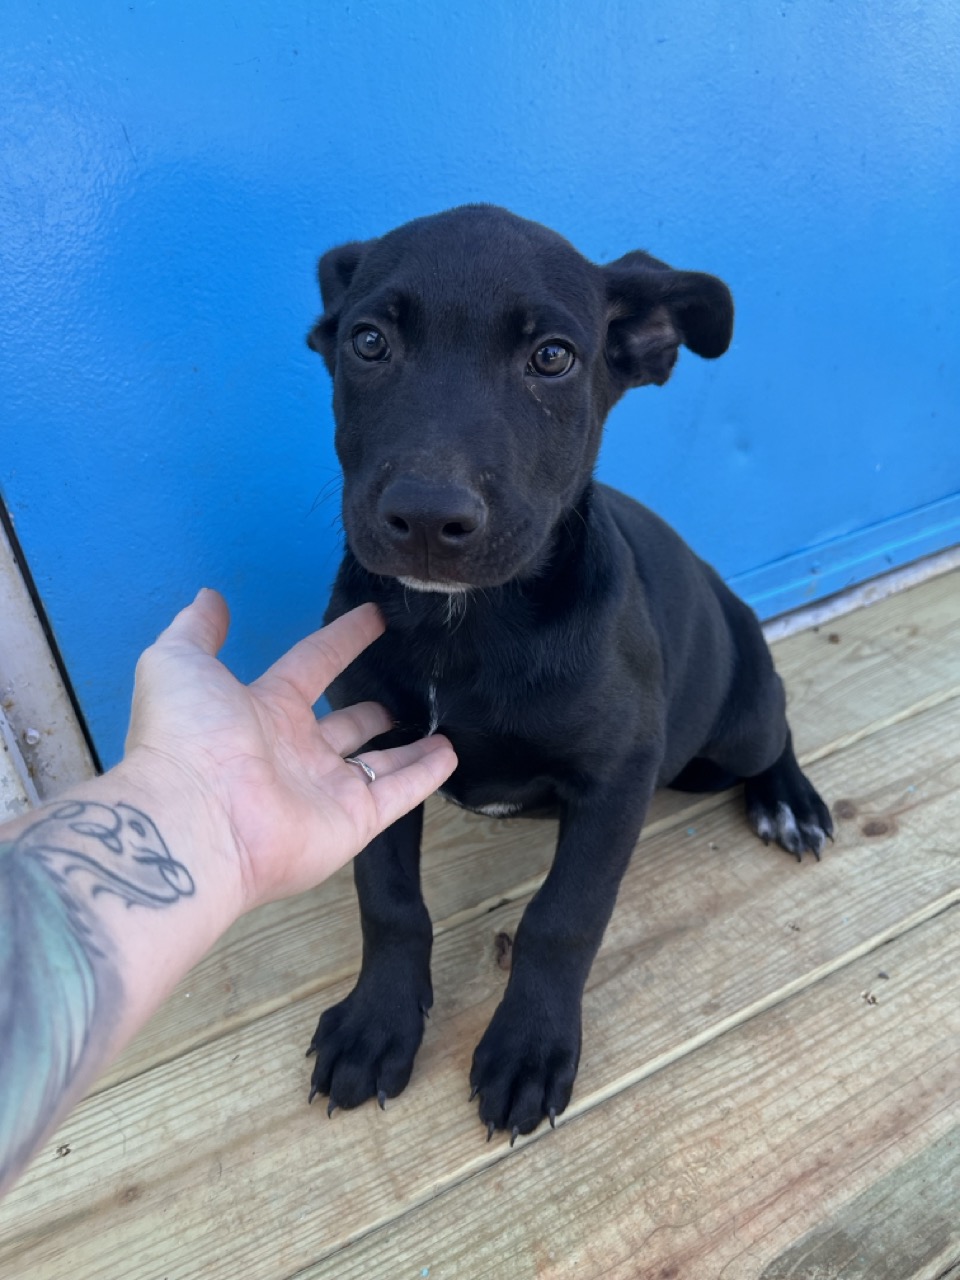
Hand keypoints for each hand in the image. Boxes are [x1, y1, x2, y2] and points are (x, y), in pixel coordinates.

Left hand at [123, 589, 455, 910]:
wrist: (195, 819)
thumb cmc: (188, 736)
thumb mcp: (179, 663)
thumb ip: (197, 629)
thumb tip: (210, 597)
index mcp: (260, 709)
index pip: (311, 665)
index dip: (341, 641)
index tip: (374, 618)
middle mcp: (295, 751)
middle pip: (343, 725)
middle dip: (368, 712)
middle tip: (399, 694)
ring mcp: (325, 789)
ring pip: (377, 763)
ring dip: (407, 748)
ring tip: (441, 729)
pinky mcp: (352, 822)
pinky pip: (396, 794)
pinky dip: (425, 776)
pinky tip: (450, 755)